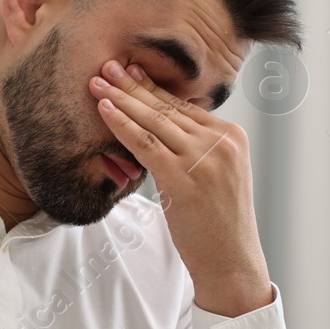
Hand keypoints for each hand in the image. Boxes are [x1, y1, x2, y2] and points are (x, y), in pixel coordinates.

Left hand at [90, 60, 273, 317]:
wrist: (231, 263)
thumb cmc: (218, 226)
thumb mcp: (216, 178)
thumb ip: (196, 150)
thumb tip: (162, 129)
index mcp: (232, 137)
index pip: (185, 107)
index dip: (153, 88)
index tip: (130, 71)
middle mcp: (221, 142)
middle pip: (168, 108)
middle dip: (133, 85)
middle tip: (108, 65)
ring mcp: (204, 159)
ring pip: (154, 121)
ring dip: (122, 99)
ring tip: (98, 82)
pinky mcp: (184, 178)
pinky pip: (145, 144)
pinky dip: (121, 125)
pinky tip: (104, 110)